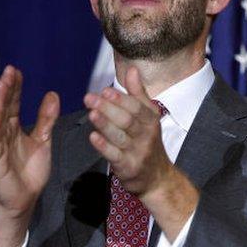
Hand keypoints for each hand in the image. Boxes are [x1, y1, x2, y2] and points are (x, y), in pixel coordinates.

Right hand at [0, 65, 59, 246]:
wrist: (25, 198)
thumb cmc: (31, 170)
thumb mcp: (43, 140)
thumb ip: (46, 119)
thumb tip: (52, 94)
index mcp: (13, 128)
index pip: (13, 103)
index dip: (15, 87)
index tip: (16, 70)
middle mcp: (3, 133)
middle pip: (4, 107)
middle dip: (6, 89)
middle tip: (9, 70)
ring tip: (2, 84)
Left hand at [84, 66, 197, 239]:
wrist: (157, 177)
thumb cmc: (147, 142)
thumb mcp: (148, 117)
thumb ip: (138, 94)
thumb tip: (132, 69)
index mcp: (151, 120)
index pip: (137, 107)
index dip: (121, 98)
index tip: (105, 91)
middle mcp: (146, 135)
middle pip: (127, 120)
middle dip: (108, 108)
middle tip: (89, 98)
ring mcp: (138, 152)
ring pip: (120, 136)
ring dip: (105, 124)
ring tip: (90, 113)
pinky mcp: (128, 167)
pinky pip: (115, 155)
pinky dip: (103, 146)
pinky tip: (93, 137)